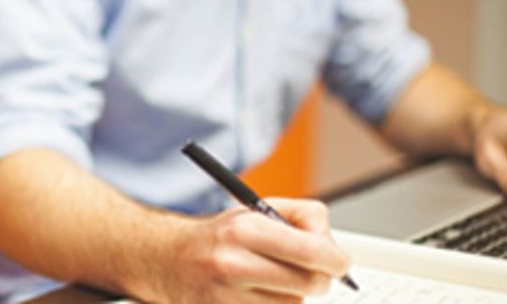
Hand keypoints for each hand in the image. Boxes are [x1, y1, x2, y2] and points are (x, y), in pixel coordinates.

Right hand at [147, 199, 350, 302]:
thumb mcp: (255, 211)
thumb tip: (333, 248)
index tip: (340, 262)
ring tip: (270, 280)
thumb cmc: (219, 237)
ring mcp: (225, 297)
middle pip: (310, 284)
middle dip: (320, 279)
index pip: (313, 252)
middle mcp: (232, 264)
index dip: (336, 260)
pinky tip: (258, 295)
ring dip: (292, 295)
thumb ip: (302, 219)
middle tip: (314, 273)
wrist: (167, 260)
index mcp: (243, 230)